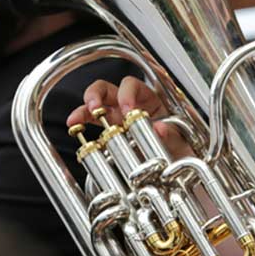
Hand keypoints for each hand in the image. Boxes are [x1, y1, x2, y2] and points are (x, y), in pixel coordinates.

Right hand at [67, 77, 191, 159]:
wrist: (174, 169)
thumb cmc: (178, 149)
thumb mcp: (181, 141)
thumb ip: (172, 134)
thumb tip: (160, 128)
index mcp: (149, 100)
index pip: (133, 86)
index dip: (127, 94)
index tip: (127, 109)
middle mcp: (130, 105)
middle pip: (109, 88)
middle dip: (98, 94)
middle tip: (96, 108)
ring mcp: (117, 118)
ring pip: (96, 103)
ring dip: (85, 107)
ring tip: (77, 118)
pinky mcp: (108, 132)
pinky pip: (91, 121)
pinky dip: (80, 121)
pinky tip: (73, 126)